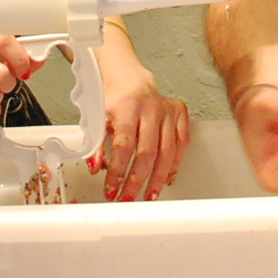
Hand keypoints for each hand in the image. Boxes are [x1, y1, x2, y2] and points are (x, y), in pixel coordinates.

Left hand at [96, 52, 191, 201]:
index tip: (112, 188)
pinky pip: (182, 143)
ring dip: (157, 178)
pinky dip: (174, 163)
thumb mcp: (98, 119)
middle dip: (137, 180)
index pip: (124, 145)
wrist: (131, 80)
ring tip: (149, 196)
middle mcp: (151, 108)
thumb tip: (95, 169)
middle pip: (147, 152)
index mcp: (127, 107)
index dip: (118, 171)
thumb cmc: (115, 100)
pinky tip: (166, 177)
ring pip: (167, 151)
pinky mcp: (180, 113)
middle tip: (128, 198)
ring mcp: (168, 110)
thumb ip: (96, 146)